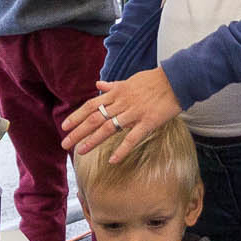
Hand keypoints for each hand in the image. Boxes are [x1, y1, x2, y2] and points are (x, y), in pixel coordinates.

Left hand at [61, 68, 181, 164]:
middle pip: (95, 118)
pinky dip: (122, 149)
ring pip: (109, 128)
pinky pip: (133, 137)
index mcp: (117, 93)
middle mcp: (122, 103)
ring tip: (80, 151)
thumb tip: (98, 84)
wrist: (176, 80)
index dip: (77, 116)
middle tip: (65, 143)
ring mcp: (134, 113)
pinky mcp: (148, 122)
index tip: (64, 126)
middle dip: (78, 131)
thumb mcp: (129, 80)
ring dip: (93, 140)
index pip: (91, 105)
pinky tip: (112, 160)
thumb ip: (112, 85)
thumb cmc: (153, 80)